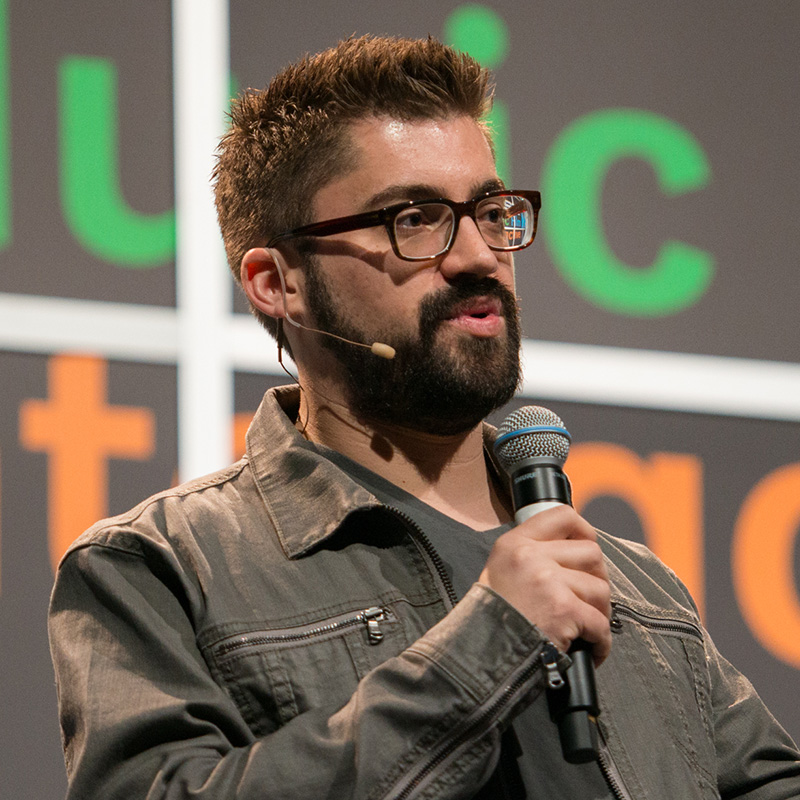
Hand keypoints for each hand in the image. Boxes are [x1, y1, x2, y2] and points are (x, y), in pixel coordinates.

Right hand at [478, 505, 611, 665]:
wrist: (482, 652)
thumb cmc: (494, 617)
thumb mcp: (501, 569)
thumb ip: (531, 554)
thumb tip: (572, 551)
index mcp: (515, 543)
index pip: (563, 516)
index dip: (584, 531)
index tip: (588, 547)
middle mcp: (530, 556)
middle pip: (591, 553)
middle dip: (597, 578)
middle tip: (588, 598)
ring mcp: (548, 581)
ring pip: (600, 588)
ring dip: (599, 611)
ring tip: (584, 626)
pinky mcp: (563, 610)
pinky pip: (601, 623)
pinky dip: (601, 640)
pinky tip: (591, 647)